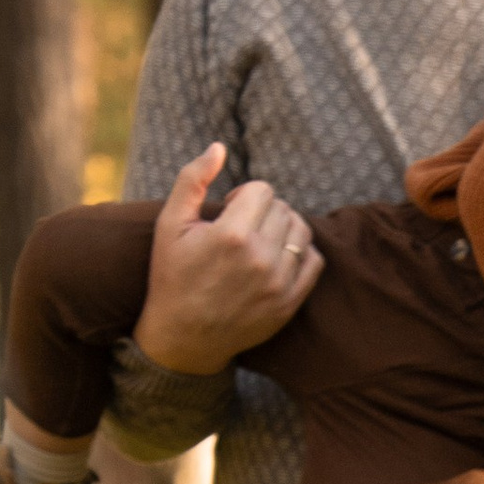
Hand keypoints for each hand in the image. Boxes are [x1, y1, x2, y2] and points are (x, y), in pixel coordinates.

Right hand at [131, 145, 320, 372]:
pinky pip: (314, 261)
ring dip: (283, 227)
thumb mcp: (170, 224)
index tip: (229, 212)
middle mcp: (260, 259)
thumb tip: (219, 146)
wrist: (183, 336)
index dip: (245, 196)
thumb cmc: (172, 275)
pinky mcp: (290, 302)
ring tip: (259, 240)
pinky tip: (276, 257)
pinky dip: (299, 252)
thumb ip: (191, 180)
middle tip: (241, 228)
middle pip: (283, 208)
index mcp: (231, 235)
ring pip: (301, 231)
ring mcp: (279, 283)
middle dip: (263, 210)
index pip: (262, 190)